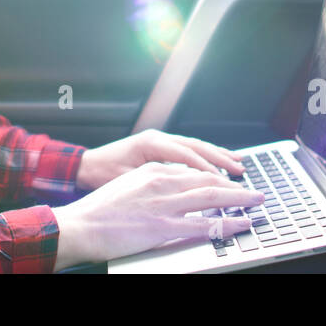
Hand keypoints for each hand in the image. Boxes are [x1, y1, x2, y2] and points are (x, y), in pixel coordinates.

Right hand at [51, 161, 263, 269]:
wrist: (80, 226)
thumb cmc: (99, 210)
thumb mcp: (128, 186)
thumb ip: (152, 184)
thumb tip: (172, 187)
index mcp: (153, 171)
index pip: (194, 170)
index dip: (217, 176)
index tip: (232, 181)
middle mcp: (162, 182)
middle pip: (209, 180)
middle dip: (236, 185)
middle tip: (255, 190)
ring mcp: (164, 204)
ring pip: (212, 197)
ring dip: (239, 199)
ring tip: (257, 202)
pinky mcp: (163, 226)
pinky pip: (205, 224)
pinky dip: (228, 222)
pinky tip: (241, 223)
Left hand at [75, 128, 244, 191]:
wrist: (85, 166)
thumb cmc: (102, 175)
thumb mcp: (127, 181)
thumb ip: (155, 182)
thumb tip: (182, 187)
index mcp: (150, 143)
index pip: (186, 155)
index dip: (207, 168)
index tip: (225, 180)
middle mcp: (157, 137)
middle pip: (196, 146)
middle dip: (220, 159)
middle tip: (240, 170)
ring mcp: (159, 140)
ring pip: (194, 145)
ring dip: (217, 155)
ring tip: (238, 163)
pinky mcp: (159, 146)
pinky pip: (187, 150)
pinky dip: (205, 156)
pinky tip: (217, 162)